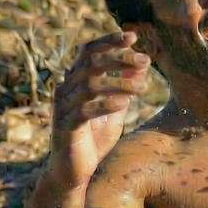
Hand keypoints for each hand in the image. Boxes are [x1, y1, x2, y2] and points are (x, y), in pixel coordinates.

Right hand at [50, 31, 149, 186]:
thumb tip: (144, 59)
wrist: (76, 171)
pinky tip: (125, 104)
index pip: (88, 51)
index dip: (109, 41)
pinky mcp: (65, 126)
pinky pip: (84, 110)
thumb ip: (126, 84)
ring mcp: (63, 107)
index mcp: (76, 81)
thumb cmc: (95, 137)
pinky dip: (105, 104)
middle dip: (119, 58)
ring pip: (89, 84)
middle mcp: (66, 89)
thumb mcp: (117, 107)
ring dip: (119, 83)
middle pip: (90, 62)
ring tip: (143, 86)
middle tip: (144, 59)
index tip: (133, 36)